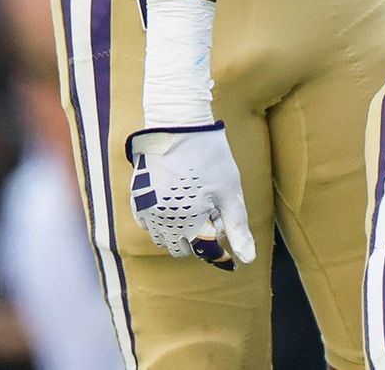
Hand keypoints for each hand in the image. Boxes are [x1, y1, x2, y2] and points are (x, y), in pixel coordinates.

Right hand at [126, 124, 255, 268]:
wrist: (178, 125)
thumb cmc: (210, 157)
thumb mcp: (230, 192)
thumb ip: (237, 228)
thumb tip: (247, 260)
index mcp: (187, 222)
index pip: (204, 252)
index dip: (219, 251)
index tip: (228, 242)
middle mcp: (162, 222)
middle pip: (182, 249)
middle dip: (199, 239)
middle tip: (212, 211)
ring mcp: (146, 211)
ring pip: (163, 239)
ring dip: (179, 232)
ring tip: (195, 203)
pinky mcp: (137, 199)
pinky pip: (148, 224)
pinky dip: (162, 221)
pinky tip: (177, 201)